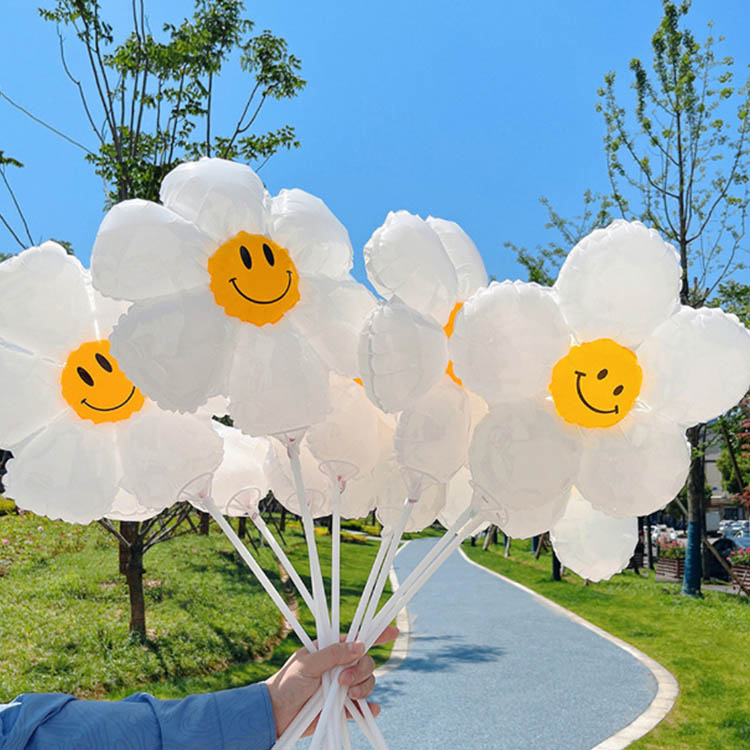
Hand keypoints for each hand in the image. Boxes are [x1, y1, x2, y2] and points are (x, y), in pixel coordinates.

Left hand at [265, 626, 398, 736]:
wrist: (277, 714)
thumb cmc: (287, 683)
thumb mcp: (307, 663)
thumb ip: (332, 654)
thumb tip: (360, 646)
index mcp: (332, 650)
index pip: (358, 639)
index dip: (377, 634)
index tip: (394, 631)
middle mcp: (341, 667)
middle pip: (366, 662)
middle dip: (361, 671)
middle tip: (343, 681)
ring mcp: (343, 687)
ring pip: (368, 682)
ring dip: (363, 688)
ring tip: (346, 695)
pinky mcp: (344, 708)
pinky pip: (364, 707)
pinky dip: (369, 708)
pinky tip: (367, 710)